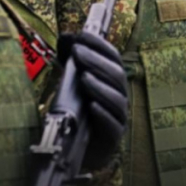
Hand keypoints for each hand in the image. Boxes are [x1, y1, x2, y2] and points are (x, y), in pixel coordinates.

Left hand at [57, 32, 127, 169]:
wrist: (78, 150)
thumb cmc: (79, 113)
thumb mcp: (72, 85)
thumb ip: (72, 62)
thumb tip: (66, 36)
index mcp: (112, 80)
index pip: (112, 57)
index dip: (99, 44)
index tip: (82, 35)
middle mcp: (119, 95)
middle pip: (116, 75)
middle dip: (97, 61)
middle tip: (77, 52)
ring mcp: (119, 116)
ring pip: (116, 98)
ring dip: (100, 86)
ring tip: (83, 77)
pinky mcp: (113, 137)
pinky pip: (112, 124)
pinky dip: (102, 113)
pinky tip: (91, 106)